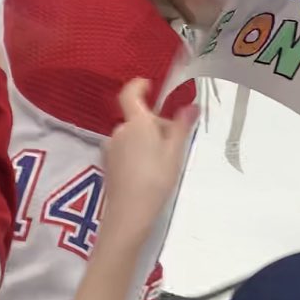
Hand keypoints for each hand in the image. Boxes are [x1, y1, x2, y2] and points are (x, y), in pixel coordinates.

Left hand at [98, 79, 198, 240]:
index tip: (150, 86)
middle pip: (138, 119)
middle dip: (155, 125)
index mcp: (136, 123)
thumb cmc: (156, 178)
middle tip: (174, 144)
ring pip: (132, 136)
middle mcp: (119, 132)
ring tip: (163, 162)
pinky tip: (148, 173)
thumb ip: (182, 126)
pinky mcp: (107, 165)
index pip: (130, 94)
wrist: (129, 214)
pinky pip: (125, 150)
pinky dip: (137, 154)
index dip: (139, 86)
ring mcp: (110, 149)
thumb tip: (192, 105)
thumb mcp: (175, 151)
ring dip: (146, 141)